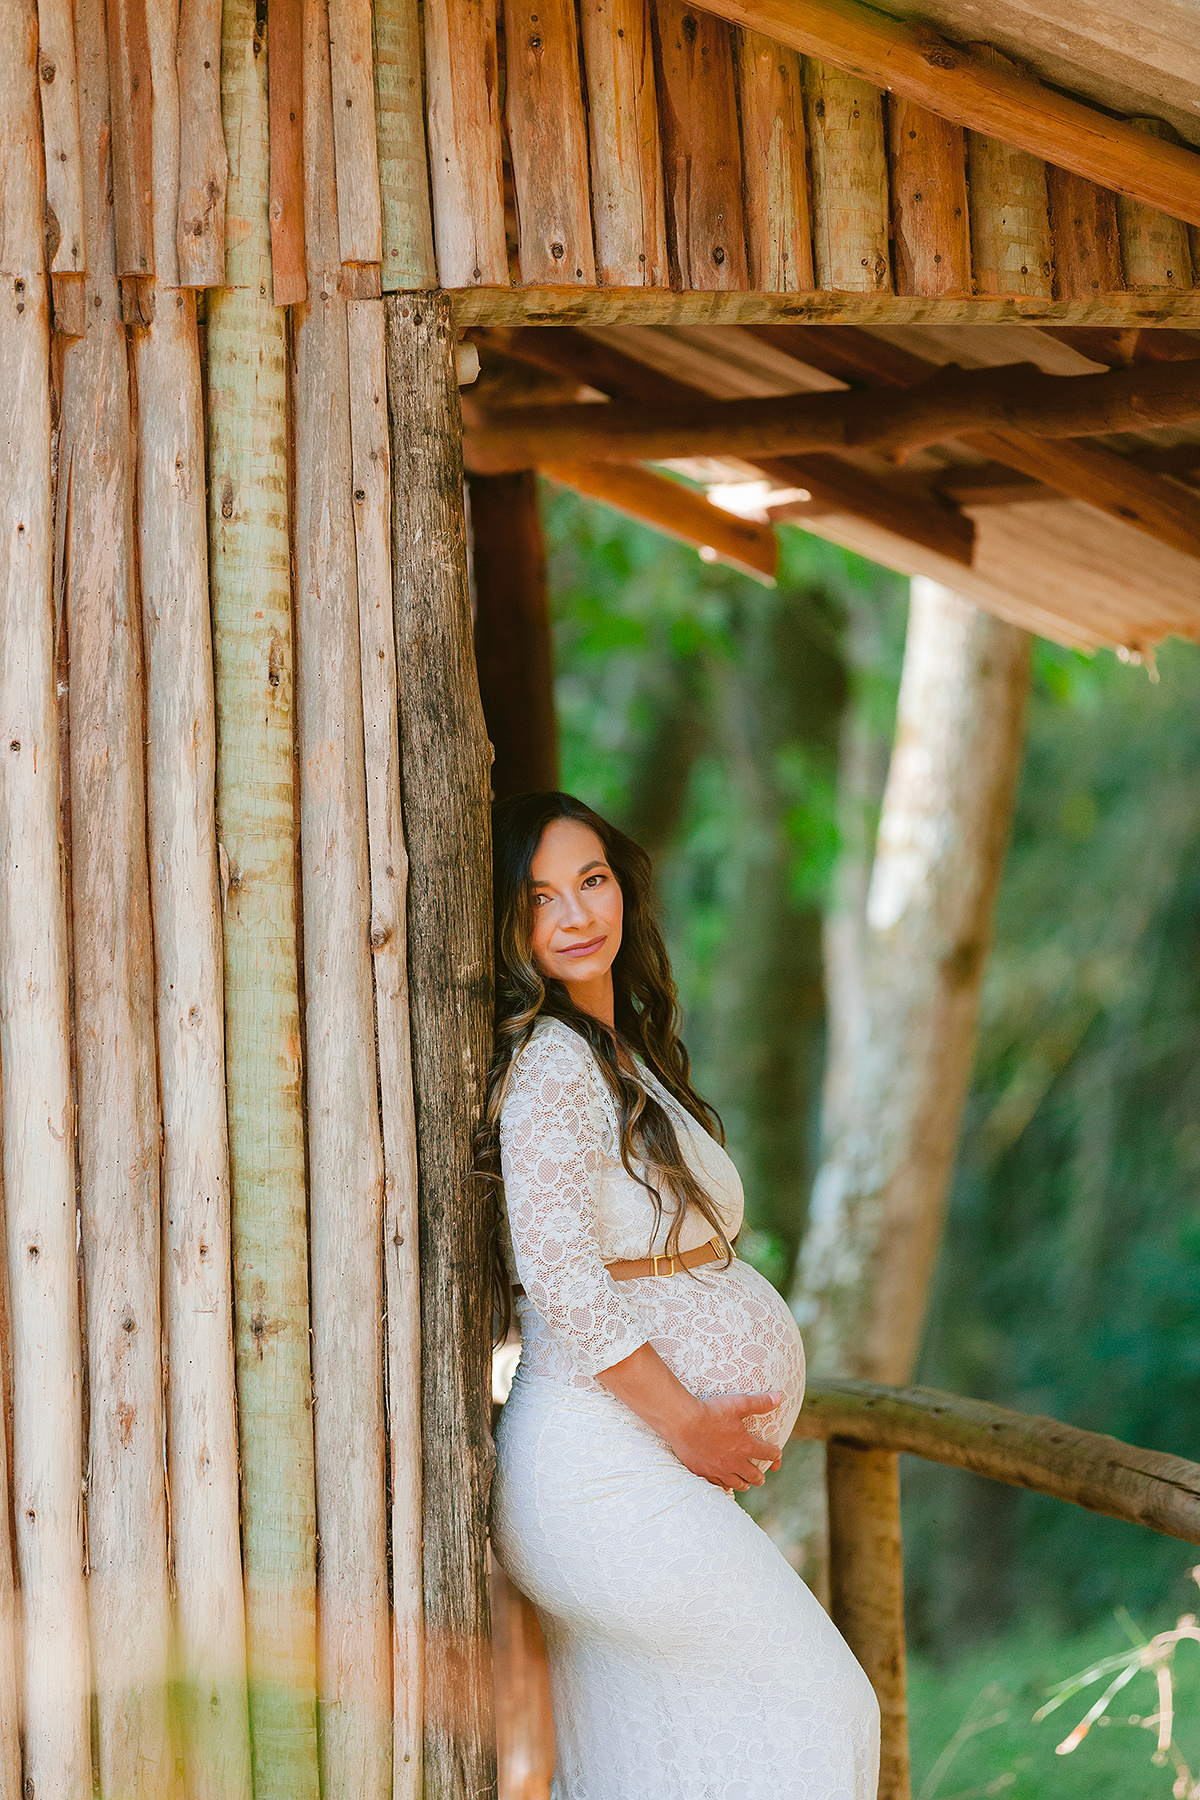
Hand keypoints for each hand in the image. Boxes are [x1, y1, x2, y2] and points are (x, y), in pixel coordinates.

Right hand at [666, 1391, 784, 1491]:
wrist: (682, 1421)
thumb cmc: (710, 1411)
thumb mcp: (738, 1403)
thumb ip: (759, 1403)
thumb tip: (779, 1399)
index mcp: (746, 1446)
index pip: (769, 1454)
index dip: (775, 1455)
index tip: (776, 1454)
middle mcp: (734, 1463)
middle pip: (754, 1476)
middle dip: (760, 1475)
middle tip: (761, 1475)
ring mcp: (718, 1470)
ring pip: (737, 1484)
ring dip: (744, 1483)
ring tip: (745, 1481)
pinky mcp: (703, 1472)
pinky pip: (717, 1485)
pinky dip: (724, 1485)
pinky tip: (724, 1483)